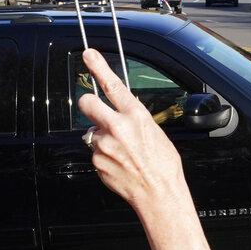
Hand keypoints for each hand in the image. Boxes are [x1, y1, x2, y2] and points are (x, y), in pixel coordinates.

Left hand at [77, 48, 185, 209]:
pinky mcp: (96, 162)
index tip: (88, 54)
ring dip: (102, 138)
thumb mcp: (155, 132)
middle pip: (87, 104)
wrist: (159, 195)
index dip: (98, 67)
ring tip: (122, 152)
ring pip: (92, 132)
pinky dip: (104, 157)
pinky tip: (119, 164)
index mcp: (136, 116)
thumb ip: (133, 120)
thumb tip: (120, 114)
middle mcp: (117, 127)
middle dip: (87, 103)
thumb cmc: (163, 165)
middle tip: (94, 109)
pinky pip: (95, 153)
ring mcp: (104, 145)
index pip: (113, 85)